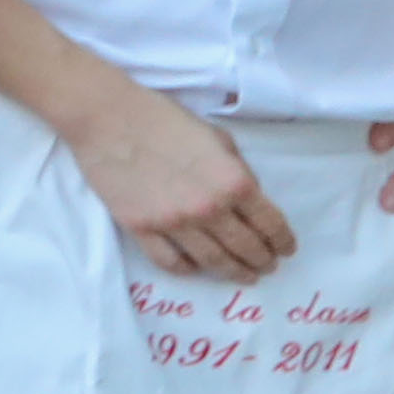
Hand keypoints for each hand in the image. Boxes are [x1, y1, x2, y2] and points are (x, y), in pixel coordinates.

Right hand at [77, 84, 302, 282]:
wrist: (107, 117)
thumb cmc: (164, 119)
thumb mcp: (217, 137)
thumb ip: (238, 170)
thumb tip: (247, 199)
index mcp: (234, 181)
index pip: (271, 224)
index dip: (284, 241)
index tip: (286, 250)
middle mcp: (209, 208)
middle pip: (246, 248)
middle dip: (262, 261)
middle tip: (267, 267)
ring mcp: (174, 222)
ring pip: (214, 261)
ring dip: (234, 272)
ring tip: (243, 276)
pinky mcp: (141, 228)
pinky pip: (171, 262)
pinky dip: (189, 270)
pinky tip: (197, 268)